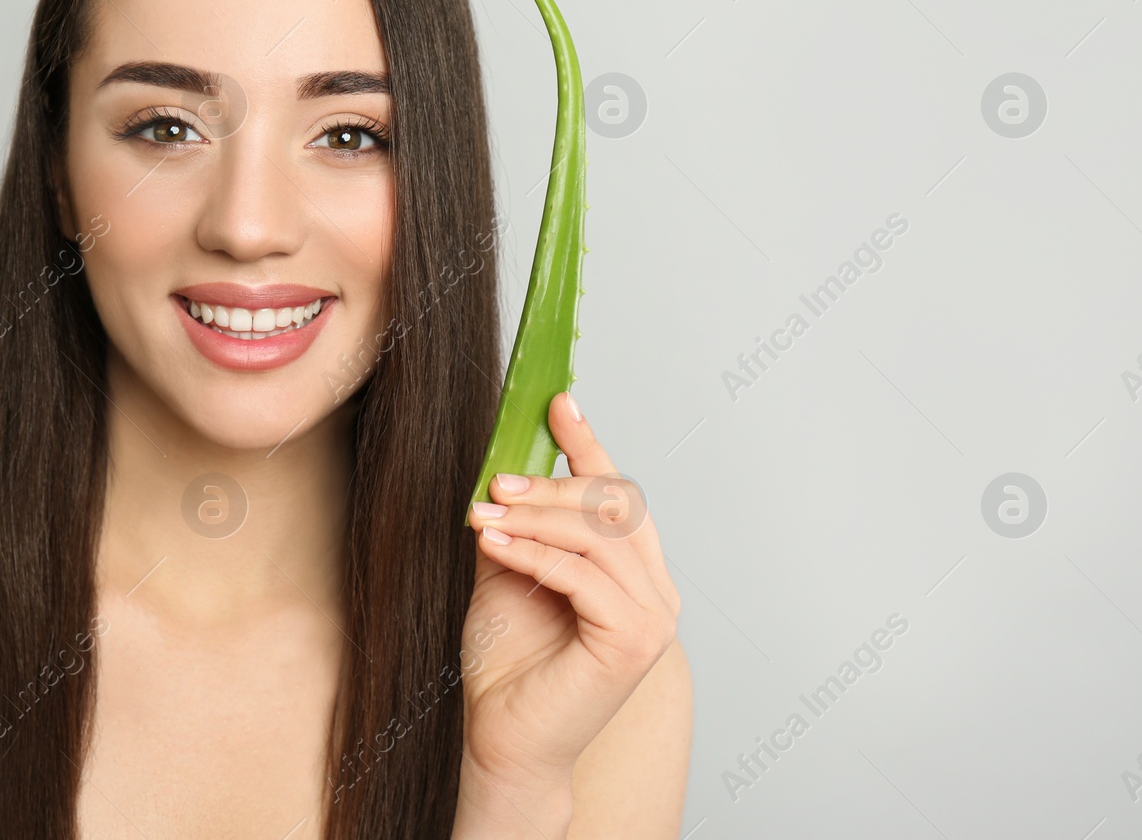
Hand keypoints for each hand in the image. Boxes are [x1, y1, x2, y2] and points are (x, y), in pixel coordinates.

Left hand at [457, 391, 682, 817]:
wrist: (502, 738)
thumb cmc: (508, 664)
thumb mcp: (508, 571)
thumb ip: (519, 524)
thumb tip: (505, 466)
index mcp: (635, 573)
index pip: (618, 495)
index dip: (589, 445)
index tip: (558, 404)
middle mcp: (655, 591)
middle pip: (613, 506)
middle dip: (552, 485)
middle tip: (498, 481)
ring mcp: (653, 617)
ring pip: (598, 536)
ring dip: (536, 517)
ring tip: (485, 512)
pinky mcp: (633, 640)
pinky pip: (582, 575)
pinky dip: (533, 553)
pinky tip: (494, 543)